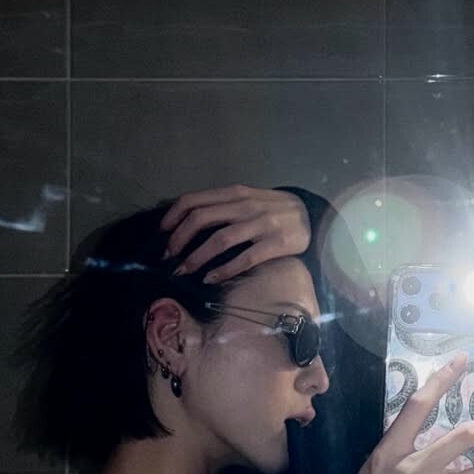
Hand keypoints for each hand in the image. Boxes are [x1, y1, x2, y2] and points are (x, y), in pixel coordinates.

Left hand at [158, 184, 309, 284]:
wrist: (312, 216)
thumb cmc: (273, 210)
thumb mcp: (247, 200)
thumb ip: (222, 207)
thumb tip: (187, 223)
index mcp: (234, 193)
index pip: (194, 200)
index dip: (172, 217)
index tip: (161, 234)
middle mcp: (245, 205)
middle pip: (201, 218)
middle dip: (178, 240)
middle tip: (169, 258)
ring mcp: (261, 224)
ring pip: (220, 239)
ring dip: (196, 257)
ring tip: (183, 271)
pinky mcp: (276, 243)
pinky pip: (245, 258)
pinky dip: (224, 270)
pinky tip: (211, 279)